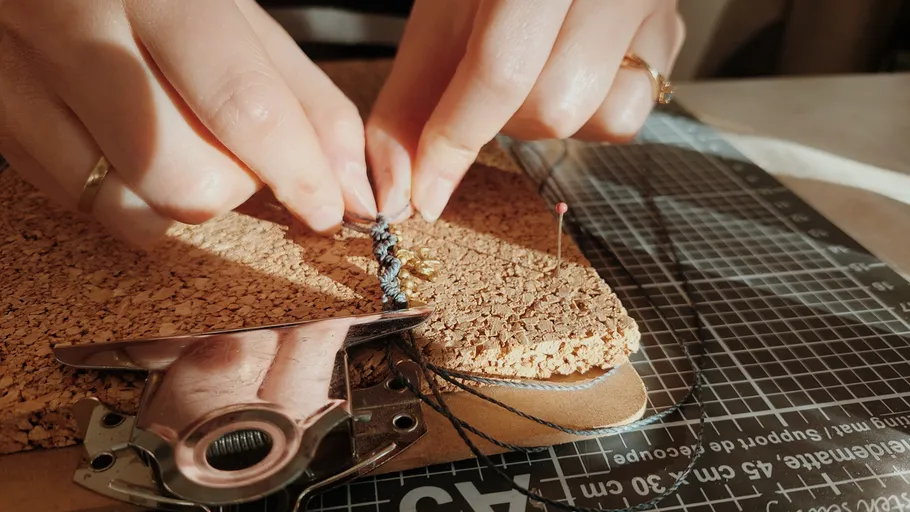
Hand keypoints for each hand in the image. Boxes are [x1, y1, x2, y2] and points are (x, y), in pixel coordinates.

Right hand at [0, 0, 375, 246]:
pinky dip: (128, 197)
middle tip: (237, 156)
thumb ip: (302, 98)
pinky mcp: (0, 121)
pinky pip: (82, 205)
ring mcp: (23, 80)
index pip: (242, 105)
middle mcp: (79, 32)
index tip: (327, 208)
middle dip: (234, 188)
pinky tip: (130, 151)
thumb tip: (349, 186)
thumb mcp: (234, 17)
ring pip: (129, 205)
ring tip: (179, 145)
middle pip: (186, 177)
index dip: (297, 172)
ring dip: (178, 199)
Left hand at [367, 0, 684, 222]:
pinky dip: (591, 111)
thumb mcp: (441, 21)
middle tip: (487, 85)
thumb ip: (412, 103)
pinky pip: (632, 111)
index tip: (422, 196)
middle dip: (506, 122)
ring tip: (534, 70)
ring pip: (605, 117)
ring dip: (550, 117)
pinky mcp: (672, 33)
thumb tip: (396, 193)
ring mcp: (652, 6)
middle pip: (555, 107)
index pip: (500, 70)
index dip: (454, 141)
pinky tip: (574, 72)